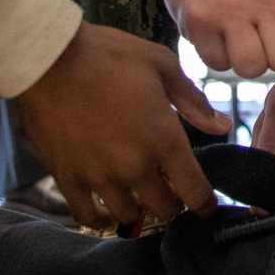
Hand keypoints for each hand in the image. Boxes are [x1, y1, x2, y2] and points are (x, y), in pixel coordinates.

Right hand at [13, 21, 230, 227]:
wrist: (51, 59)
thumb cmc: (110, 55)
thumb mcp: (162, 66)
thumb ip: (193, 100)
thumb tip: (222, 126)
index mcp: (164, 139)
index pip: (195, 191)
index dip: (205, 203)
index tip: (206, 204)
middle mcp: (135, 167)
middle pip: (164, 209)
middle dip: (174, 203)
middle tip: (171, 190)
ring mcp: (100, 177)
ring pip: (129, 217)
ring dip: (139, 209)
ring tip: (139, 195)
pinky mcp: (68, 179)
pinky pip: (88, 216)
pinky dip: (101, 218)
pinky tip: (106, 208)